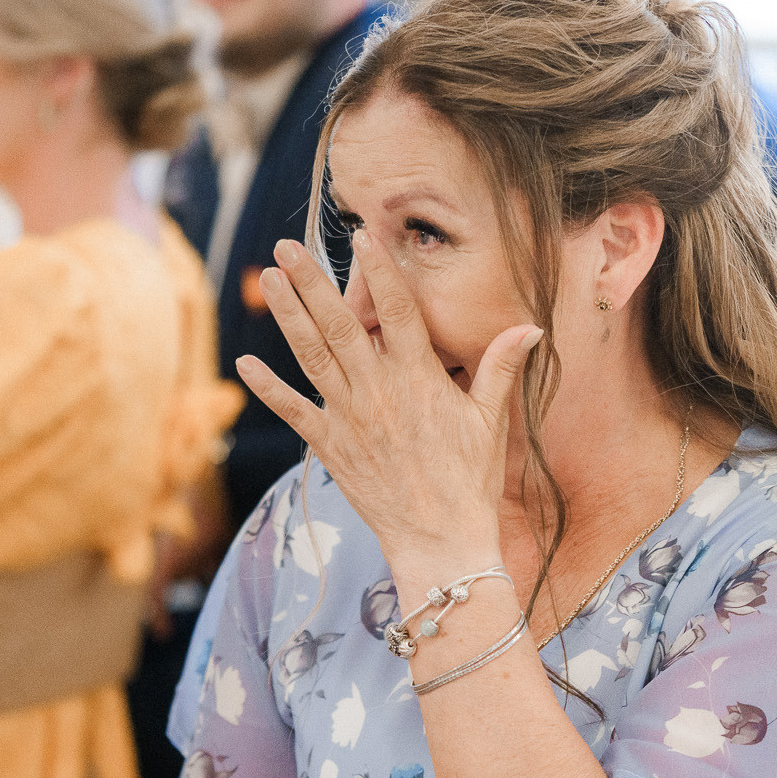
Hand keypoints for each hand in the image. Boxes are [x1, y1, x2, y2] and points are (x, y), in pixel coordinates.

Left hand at [235, 233, 540, 565]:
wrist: (441, 539)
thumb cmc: (470, 481)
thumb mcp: (491, 420)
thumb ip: (501, 368)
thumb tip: (531, 327)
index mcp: (419, 379)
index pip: (397, 312)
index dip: (380, 272)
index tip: (362, 238)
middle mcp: (378, 391)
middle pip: (340, 324)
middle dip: (312, 281)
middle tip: (289, 245)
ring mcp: (349, 417)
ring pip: (312, 355)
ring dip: (288, 315)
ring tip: (269, 278)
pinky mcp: (331, 446)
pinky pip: (293, 411)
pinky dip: (267, 388)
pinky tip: (245, 362)